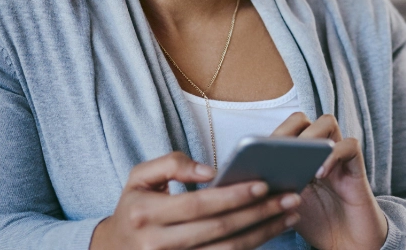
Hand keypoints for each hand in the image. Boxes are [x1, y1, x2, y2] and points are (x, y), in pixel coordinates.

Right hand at [90, 152, 301, 249]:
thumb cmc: (135, 206)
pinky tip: (271, 231)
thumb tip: (209, 171)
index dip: (232, 196)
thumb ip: (172, 164)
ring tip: (289, 215)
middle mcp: (157, 244)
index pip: (198, 205)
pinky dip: (250, 247)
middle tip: (291, 197)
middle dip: (259, 213)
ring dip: (263, 233)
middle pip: (219, 229)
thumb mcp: (140, 177)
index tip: (263, 184)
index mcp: (145, 215)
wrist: (114, 248)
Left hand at [271, 113, 387, 249]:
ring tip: (301, 158)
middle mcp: (317, 150)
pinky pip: (349, 145)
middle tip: (279, 152)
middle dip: (288, 130)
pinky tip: (321, 173)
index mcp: (298, 156)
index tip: (258, 154)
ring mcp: (337, 155)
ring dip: (311, 136)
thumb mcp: (285, 205)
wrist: (345, 242)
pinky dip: (333, 155)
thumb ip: (272, 188)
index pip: (282, 129)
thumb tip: (249, 176)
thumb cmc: (315, 222)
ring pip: (327, 122)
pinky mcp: (356, 166)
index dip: (269, 135)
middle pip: (302, 119)